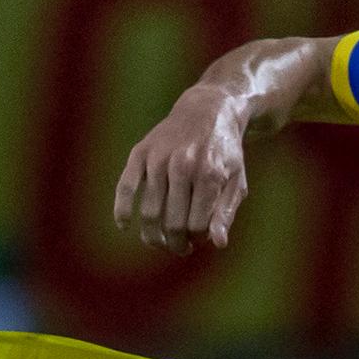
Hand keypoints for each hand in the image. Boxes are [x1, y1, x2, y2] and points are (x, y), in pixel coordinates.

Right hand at [114, 88, 250, 253]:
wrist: (208, 110)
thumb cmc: (225, 152)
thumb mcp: (237, 181)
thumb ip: (226, 212)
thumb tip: (218, 244)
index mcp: (209, 175)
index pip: (196, 226)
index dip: (196, 240)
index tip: (198, 241)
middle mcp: (183, 166)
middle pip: (172, 223)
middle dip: (176, 243)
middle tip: (180, 247)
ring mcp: (159, 159)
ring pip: (150, 213)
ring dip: (153, 236)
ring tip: (161, 242)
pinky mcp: (141, 153)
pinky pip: (126, 187)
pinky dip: (122, 210)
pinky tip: (124, 226)